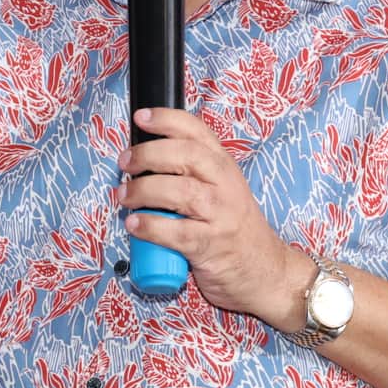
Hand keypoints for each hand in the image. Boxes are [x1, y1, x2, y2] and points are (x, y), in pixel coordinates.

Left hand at [115, 107, 304, 326]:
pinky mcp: (211, 246)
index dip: (167, 120)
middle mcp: (225, 186)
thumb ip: (192, 173)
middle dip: (148, 155)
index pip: (197, 132)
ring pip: (180, 192)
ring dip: (143, 191)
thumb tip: (142, 160)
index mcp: (224, 167)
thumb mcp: (222, 190)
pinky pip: (176, 233)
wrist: (264, 271)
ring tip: (123, 196)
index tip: (141, 117)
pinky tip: (134, 225)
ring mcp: (221, 216)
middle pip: (186, 156)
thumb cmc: (233, 228)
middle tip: (125, 163)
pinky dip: (151, 226)